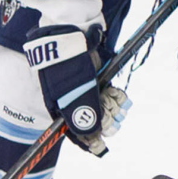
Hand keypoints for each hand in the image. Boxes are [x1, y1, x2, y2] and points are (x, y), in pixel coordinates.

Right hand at [23, 24, 130, 155]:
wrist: (72, 30)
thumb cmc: (70, 63)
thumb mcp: (77, 91)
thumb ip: (84, 114)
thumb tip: (92, 137)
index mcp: (58, 106)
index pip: (72, 130)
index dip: (86, 140)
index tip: (100, 147)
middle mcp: (68, 99)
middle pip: (88, 119)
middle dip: (104, 120)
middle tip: (115, 117)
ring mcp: (81, 87)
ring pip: (99, 106)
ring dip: (111, 106)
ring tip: (119, 102)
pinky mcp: (92, 76)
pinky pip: (104, 92)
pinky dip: (112, 95)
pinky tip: (119, 95)